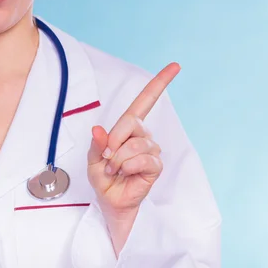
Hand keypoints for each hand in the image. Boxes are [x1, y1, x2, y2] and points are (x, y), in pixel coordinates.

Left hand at [87, 63, 179, 250]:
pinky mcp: (155, 166)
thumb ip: (97, 144)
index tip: (175, 66)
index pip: (145, 101)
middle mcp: (142, 135)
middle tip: (106, 156)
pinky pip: (145, 159)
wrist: (110, 201)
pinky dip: (128, 166)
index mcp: (127, 128)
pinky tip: (124, 173)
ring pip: (137, 143)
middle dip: (115, 139)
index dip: (159, 83)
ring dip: (119, 158)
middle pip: (132, 121)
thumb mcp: (92, 158)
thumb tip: (98, 129)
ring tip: (114, 169)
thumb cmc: (103, 178)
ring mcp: (151, 150)